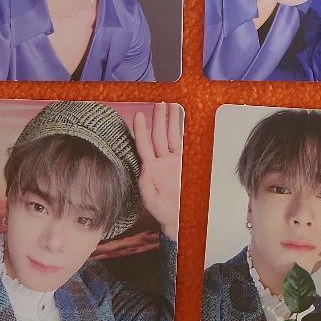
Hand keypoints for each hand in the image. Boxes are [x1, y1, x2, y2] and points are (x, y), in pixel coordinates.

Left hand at [132, 103, 181, 241]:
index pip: (144, 146)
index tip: (138, 116)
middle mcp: (160, 162)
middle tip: (159, 103)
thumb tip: (144, 170)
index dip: (141, 131)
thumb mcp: (151, 201)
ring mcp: (171, 161)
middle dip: (158, 119)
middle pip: (158, 136)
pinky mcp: (182, 162)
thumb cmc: (163, 211)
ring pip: (169, 136)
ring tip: (170, 105)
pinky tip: (181, 120)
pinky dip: (181, 131)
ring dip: (169, 121)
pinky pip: (181, 143)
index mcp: (150, 169)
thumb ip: (146, 186)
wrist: (178, 218)